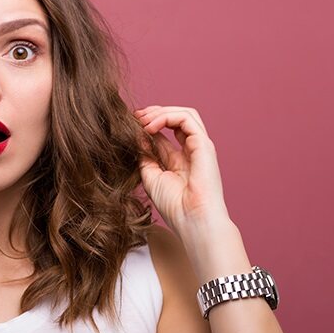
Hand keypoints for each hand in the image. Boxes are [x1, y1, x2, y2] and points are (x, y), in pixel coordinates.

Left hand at [133, 106, 229, 233]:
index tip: (129, 123)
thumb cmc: (174, 205)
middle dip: (154, 113)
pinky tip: (150, 127)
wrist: (192, 221)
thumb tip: (137, 133)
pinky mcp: (204, 144)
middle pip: (176, 118)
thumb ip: (145, 154)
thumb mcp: (150, 175)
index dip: (147, 123)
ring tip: (141, 120)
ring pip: (184, 114)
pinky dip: (166, 117)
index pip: (165, 130)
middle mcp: (192, 150)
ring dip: (160, 112)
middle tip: (134, 116)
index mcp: (180, 159)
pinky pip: (186, 118)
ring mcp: (200, 146)